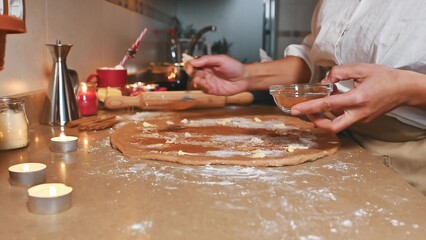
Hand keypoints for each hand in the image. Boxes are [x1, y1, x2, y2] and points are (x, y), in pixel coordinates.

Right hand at [184, 54, 248, 94]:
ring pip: (196, 82)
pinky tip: (207, 85)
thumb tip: (194, 61)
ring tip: (200, 79)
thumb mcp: (221, 59)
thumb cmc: (234, 67)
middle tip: (194, 73)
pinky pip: (203, 89)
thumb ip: (207, 59)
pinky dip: (203, 87)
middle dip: (192, 73)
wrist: (244, 78)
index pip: (193, 64)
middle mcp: (206, 73)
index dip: (190, 65)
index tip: (190, 66)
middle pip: (193, 73)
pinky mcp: (212, 90)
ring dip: (197, 81)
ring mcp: (209, 81)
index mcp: (207, 64)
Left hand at [290, 64, 408, 131]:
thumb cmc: (385, 77)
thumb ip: (340, 72)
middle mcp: (359, 113)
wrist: (405, 89)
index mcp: (357, 99)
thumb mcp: (361, 69)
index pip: (327, 105)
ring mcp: (362, 119)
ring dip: (325, 116)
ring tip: (321, 102)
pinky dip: (336, 112)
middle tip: (306, 112)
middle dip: (316, 121)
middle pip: (332, 127)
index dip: (309, 108)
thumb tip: (325, 80)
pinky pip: (345, 119)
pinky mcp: (364, 120)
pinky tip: (335, 101)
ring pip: (338, 124)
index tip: (295, 110)